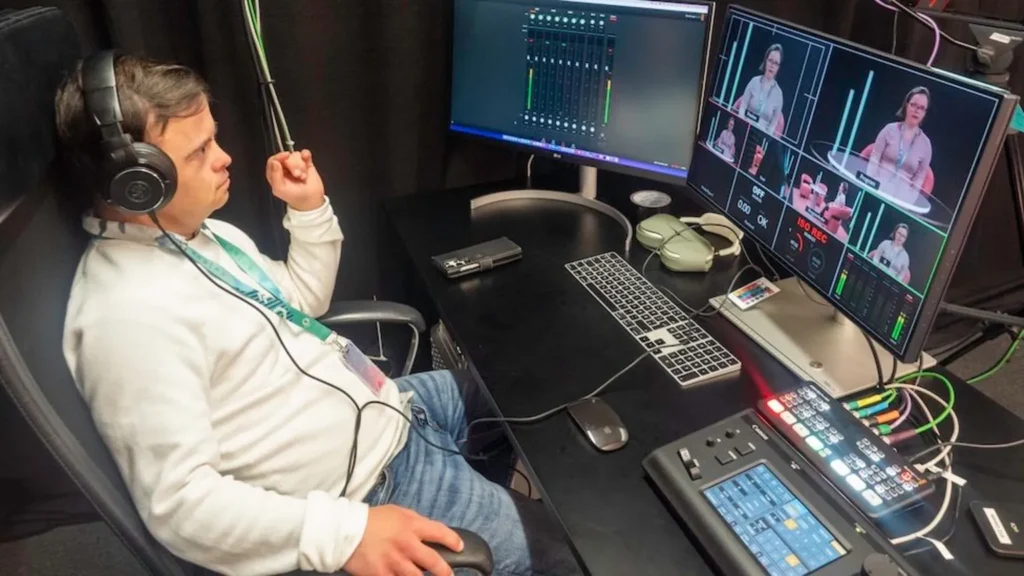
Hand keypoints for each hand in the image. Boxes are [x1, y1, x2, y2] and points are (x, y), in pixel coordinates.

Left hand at [266, 149, 324, 211]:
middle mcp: (284, 167)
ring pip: (296, 155)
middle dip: (293, 165)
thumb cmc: (294, 196)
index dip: (279, 157)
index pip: (273, 160)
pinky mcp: (306, 163)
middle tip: (297, 175)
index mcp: (275, 173)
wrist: (311, 200)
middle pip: (286, 157)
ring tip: (303, 177)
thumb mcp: (280, 189)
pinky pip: (305, 153)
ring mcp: (295, 165)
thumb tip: (275, 161)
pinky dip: (306, 154)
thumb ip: (275, 175)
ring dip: (301, 166)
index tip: (286, 156)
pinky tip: (307, 158)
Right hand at [344, 505, 463, 575]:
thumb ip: (415, 522)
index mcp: (412, 525)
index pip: (440, 533)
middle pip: (435, 563)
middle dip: (445, 571)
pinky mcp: (382, 575)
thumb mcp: (397, 512)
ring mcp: (395, 563)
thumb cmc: (372, 520)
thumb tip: (429, 532)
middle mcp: (407, 545)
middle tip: (448, 574)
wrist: (344, 531)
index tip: (459, 547)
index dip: (453, 541)